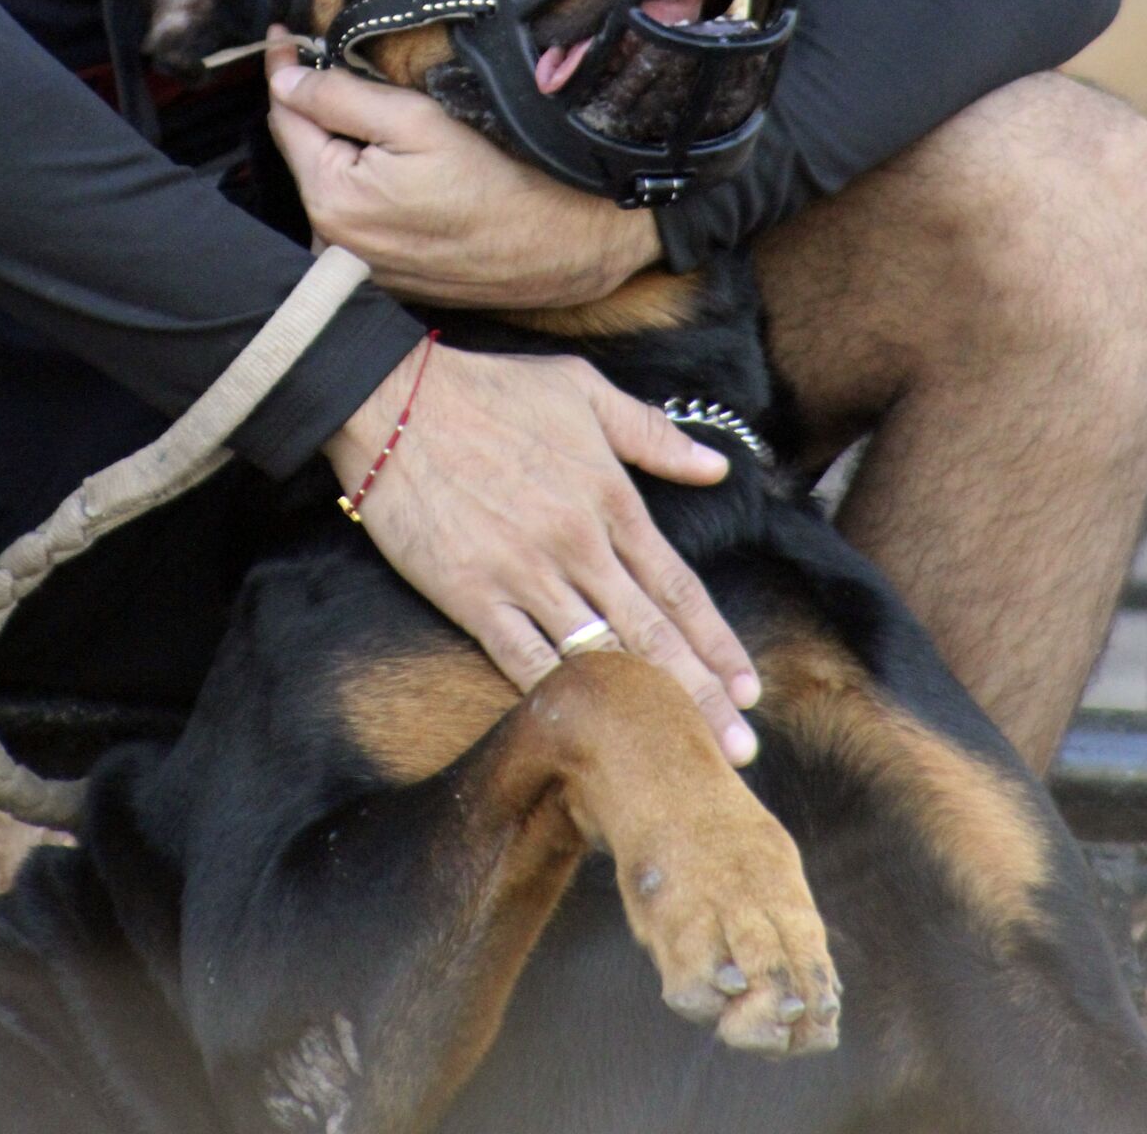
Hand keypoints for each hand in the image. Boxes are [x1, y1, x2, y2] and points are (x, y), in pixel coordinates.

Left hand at [266, 34, 659, 307]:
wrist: (559, 246)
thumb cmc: (498, 179)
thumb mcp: (416, 119)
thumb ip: (339, 97)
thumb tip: (284, 81)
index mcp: (330, 199)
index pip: (285, 117)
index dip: (283, 70)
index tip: (281, 34)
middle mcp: (330, 242)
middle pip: (304, 152)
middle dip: (314, 107)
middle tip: (329, 60)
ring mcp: (356, 265)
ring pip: (328, 184)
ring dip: (338, 146)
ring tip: (369, 113)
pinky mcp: (382, 277)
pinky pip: (353, 216)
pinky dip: (360, 183)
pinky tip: (391, 164)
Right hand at [325, 342, 760, 763]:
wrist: (395, 401)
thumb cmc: (490, 388)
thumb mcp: (582, 390)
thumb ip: (651, 433)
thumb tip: (715, 468)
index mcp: (610, 499)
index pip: (678, 586)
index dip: (717, 642)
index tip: (751, 688)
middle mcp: (579, 545)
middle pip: (652, 634)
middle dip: (702, 695)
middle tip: (741, 750)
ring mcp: (527, 575)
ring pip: (600, 656)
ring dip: (645, 710)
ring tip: (681, 758)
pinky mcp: (474, 596)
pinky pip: (525, 661)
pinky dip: (559, 699)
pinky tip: (589, 736)